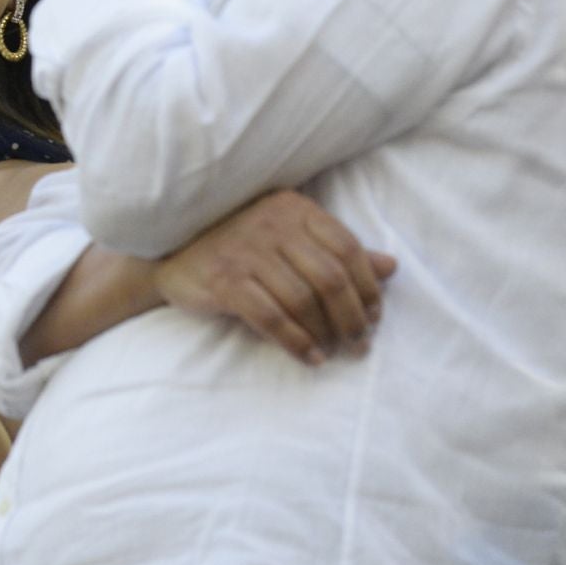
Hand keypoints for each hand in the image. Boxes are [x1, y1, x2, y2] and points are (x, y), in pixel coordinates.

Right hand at [153, 188, 396, 365]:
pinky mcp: (224, 280)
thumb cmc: (242, 247)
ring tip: (334, 352)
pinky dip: (295, 342)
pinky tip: (308, 356)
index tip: (374, 317)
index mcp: (293, 208)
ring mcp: (245, 251)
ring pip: (302, 301)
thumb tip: (390, 267)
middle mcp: (271, 224)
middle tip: (360, 343)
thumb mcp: (291, 240)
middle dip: (352, 317)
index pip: (347, 248)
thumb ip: (337, 252)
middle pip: (330, 277)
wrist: (174, 254)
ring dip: (325, 334)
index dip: (368, 287)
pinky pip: (270, 317)